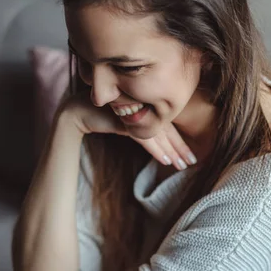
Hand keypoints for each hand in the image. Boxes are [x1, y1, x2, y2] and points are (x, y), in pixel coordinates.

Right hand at [61, 90, 196, 170]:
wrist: (78, 112)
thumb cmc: (100, 117)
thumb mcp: (124, 122)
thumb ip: (140, 128)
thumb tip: (157, 142)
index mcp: (145, 105)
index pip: (167, 125)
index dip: (178, 141)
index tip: (189, 154)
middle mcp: (143, 107)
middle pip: (166, 130)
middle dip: (180, 148)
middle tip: (192, 161)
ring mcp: (134, 113)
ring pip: (158, 135)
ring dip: (171, 152)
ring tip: (182, 165)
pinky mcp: (125, 121)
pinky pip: (144, 138)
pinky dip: (156, 150)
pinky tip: (165, 160)